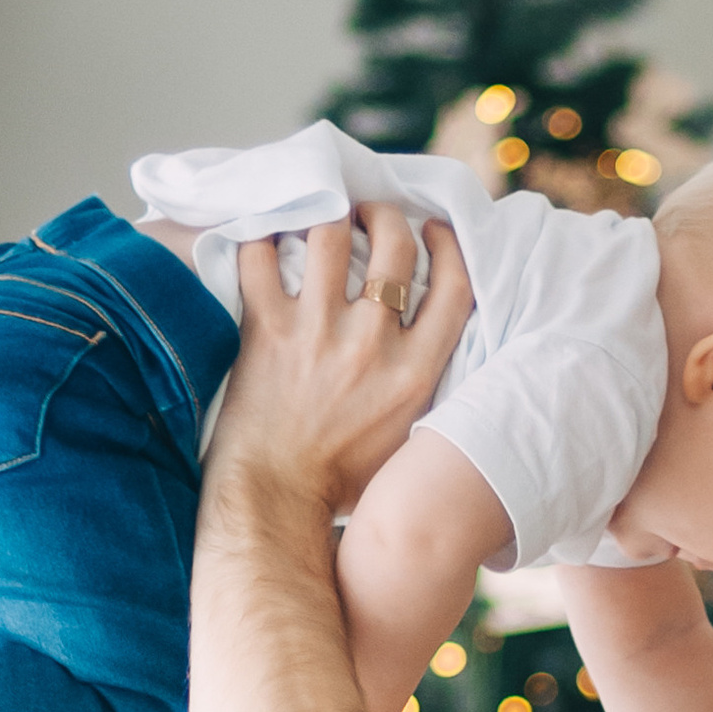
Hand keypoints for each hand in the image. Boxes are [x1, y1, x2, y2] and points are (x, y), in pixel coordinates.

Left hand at [208, 205, 471, 524]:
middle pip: (395, 245)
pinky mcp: (267, 329)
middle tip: (372, 213)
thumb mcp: (409, 440)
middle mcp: (372, 345)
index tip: (434, 232)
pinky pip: (259, 256)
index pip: (454, 286)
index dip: (449, 246)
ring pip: (330, 233)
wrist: (276, 498)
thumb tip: (434, 346)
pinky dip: (259, 235)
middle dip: (387, 215)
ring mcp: (317, 332)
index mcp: (416, 374)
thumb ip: (425, 389)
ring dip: (329, 213)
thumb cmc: (341, 480)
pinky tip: (265, 233)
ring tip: (323, 214)